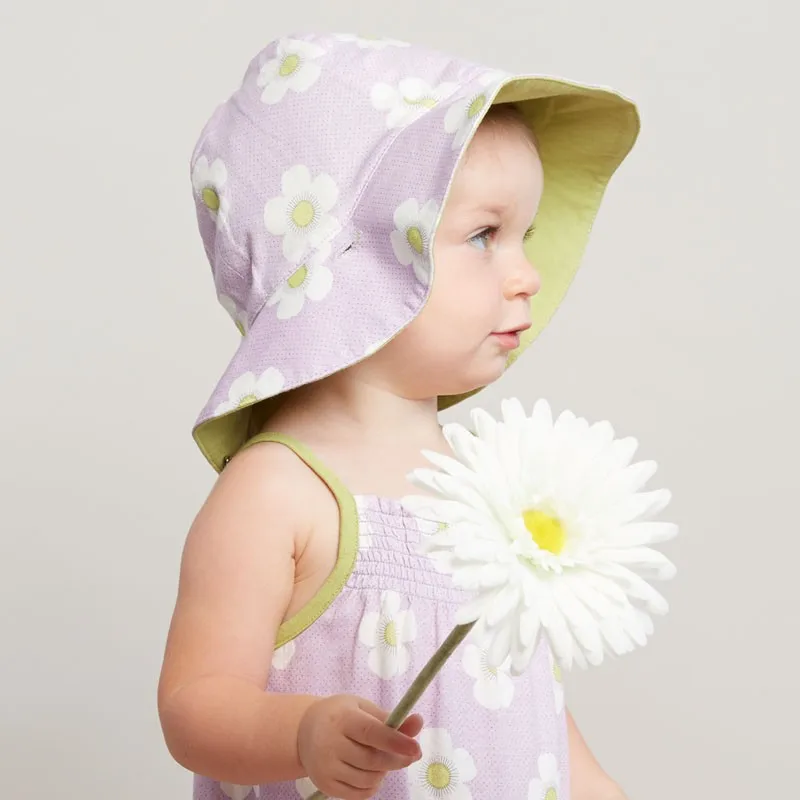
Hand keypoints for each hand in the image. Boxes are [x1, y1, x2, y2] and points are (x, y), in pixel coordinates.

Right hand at [297, 694, 422, 798]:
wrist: (303, 731)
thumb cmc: (340, 715)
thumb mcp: (363, 708)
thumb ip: (390, 718)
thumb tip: (419, 722)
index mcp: (342, 718)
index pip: (372, 732)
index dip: (396, 742)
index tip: (416, 749)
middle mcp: (330, 744)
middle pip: (373, 760)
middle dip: (397, 759)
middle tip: (410, 754)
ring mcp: (326, 768)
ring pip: (369, 779)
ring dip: (383, 772)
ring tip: (379, 758)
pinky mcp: (325, 786)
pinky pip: (360, 794)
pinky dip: (372, 785)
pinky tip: (369, 770)